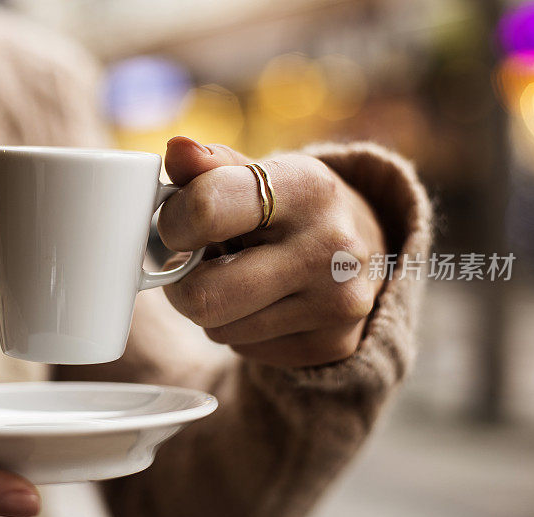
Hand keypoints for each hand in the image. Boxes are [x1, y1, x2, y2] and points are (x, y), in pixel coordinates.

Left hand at [157, 137, 386, 367]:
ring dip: (213, 307)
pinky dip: (240, 328)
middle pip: (202, 296)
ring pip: (217, 329)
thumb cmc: (287, 205)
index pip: (205, 210)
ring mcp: (336, 303)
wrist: (361, 245)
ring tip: (241, 277)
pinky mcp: (333, 345)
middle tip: (193, 264)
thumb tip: (176, 150)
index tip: (175, 225)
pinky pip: (244, 349)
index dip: (172, 223)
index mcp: (306, 188)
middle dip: (181, 283)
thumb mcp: (255, 172)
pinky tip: (265, 302)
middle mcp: (331, 248)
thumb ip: (208, 165)